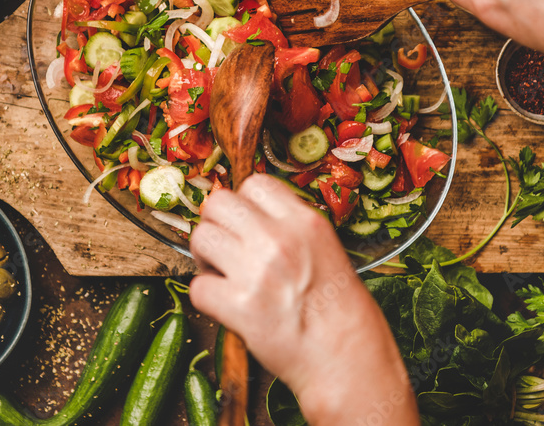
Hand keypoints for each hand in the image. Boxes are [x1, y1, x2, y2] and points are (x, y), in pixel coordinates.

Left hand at [189, 174, 417, 425]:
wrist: (346, 358)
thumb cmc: (339, 309)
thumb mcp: (326, 249)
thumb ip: (289, 227)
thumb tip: (247, 215)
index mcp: (305, 221)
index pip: (254, 183)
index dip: (244, 203)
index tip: (245, 223)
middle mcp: (279, 239)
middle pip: (218, 202)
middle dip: (216, 224)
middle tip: (225, 248)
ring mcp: (257, 271)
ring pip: (200, 237)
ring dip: (205, 256)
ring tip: (222, 275)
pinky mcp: (239, 307)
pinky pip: (197, 286)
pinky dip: (206, 297)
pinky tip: (225, 305)